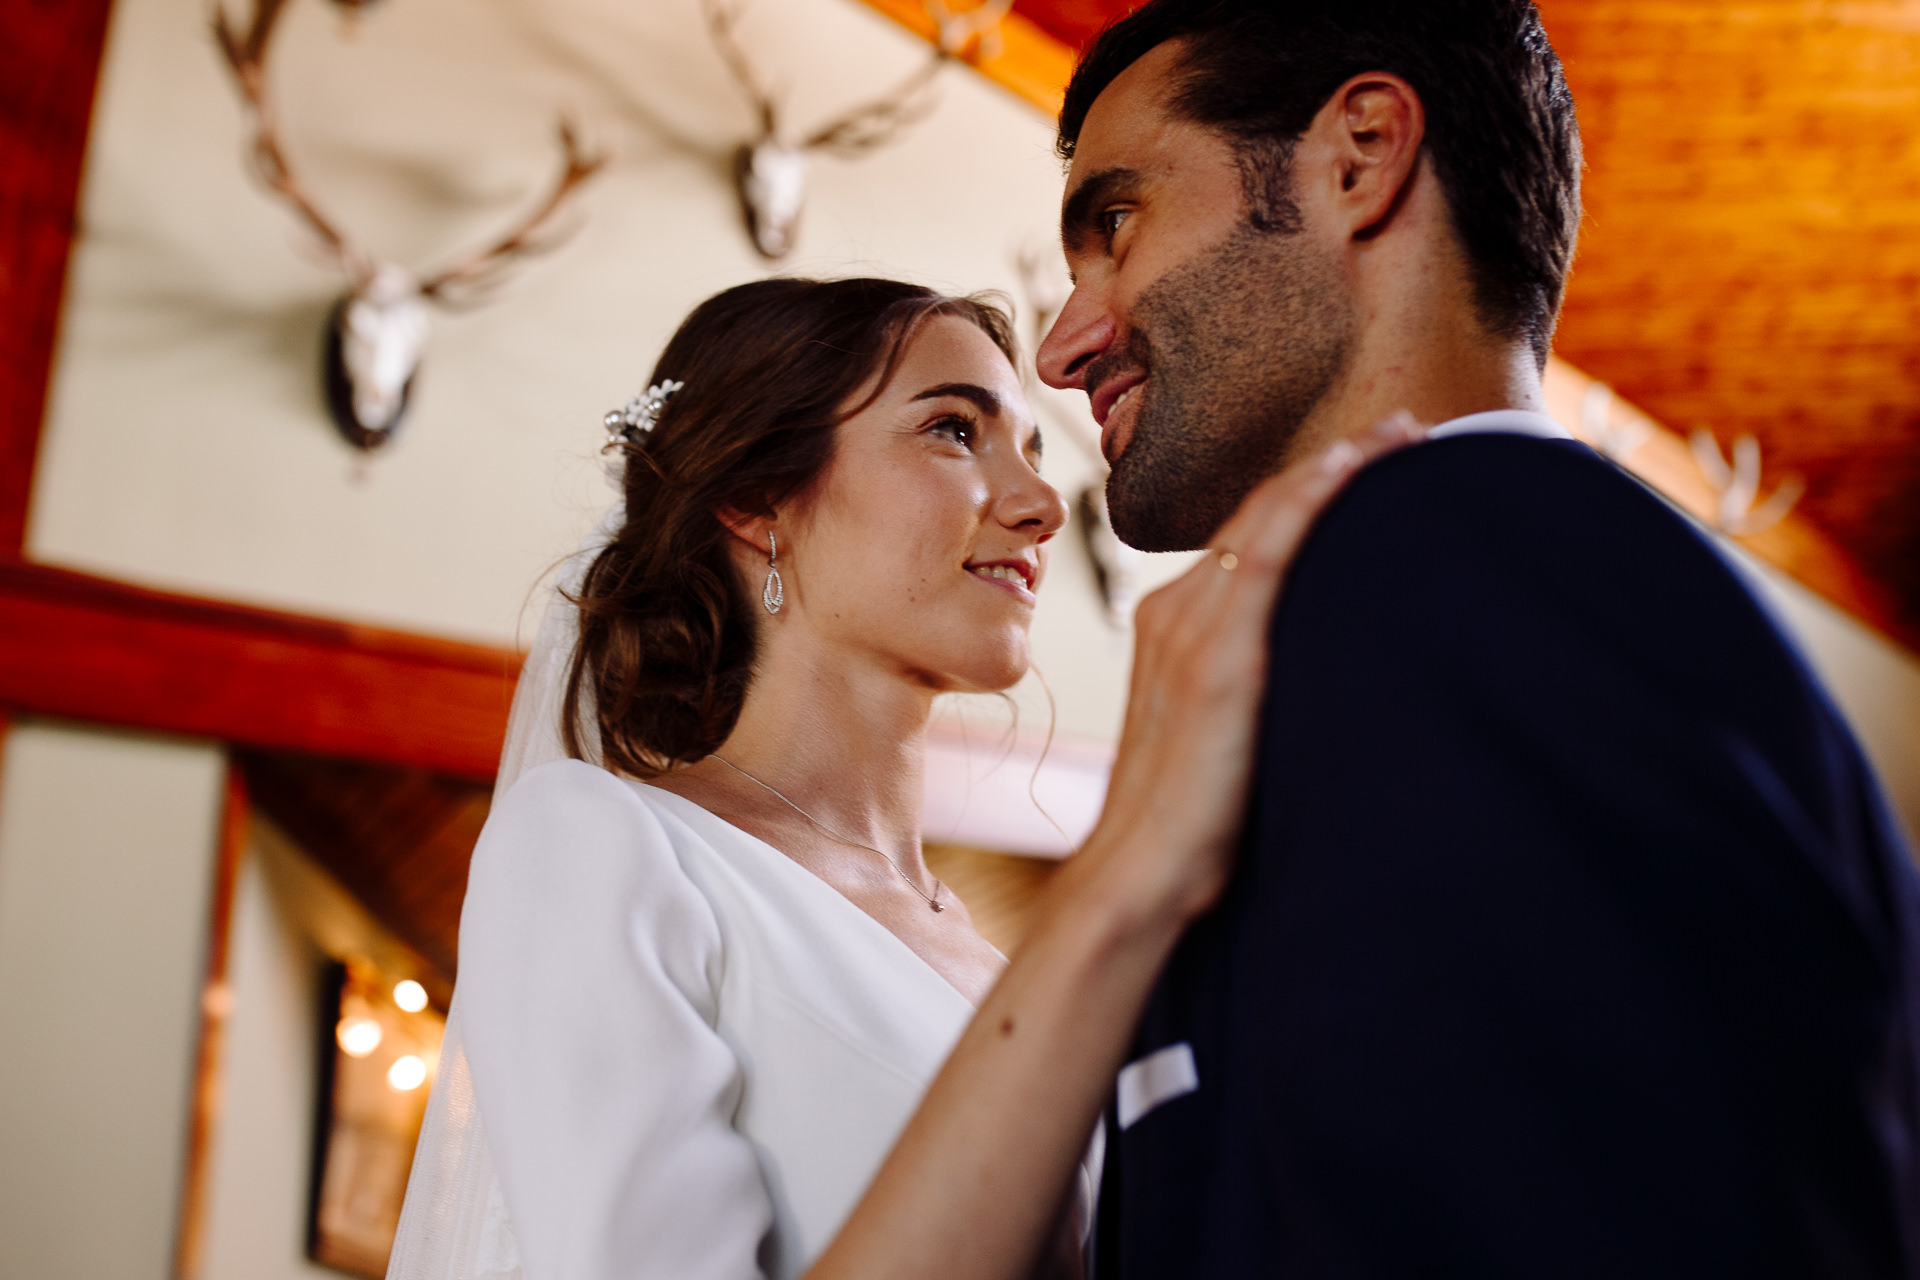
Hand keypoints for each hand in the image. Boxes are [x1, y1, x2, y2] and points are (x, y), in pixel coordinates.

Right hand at [1086, 412, 1426, 925]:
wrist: (1140, 873)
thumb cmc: (1192, 823)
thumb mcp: (1224, 735)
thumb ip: (1257, 686)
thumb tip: (1328, 671)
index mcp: (1173, 625)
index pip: (1248, 534)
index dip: (1307, 488)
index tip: (1371, 458)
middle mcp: (1174, 612)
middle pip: (1261, 511)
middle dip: (1332, 462)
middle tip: (1405, 428)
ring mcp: (1188, 630)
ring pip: (1267, 518)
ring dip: (1335, 469)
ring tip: (1402, 437)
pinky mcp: (1214, 661)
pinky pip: (1266, 555)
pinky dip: (1310, 502)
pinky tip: (1352, 472)